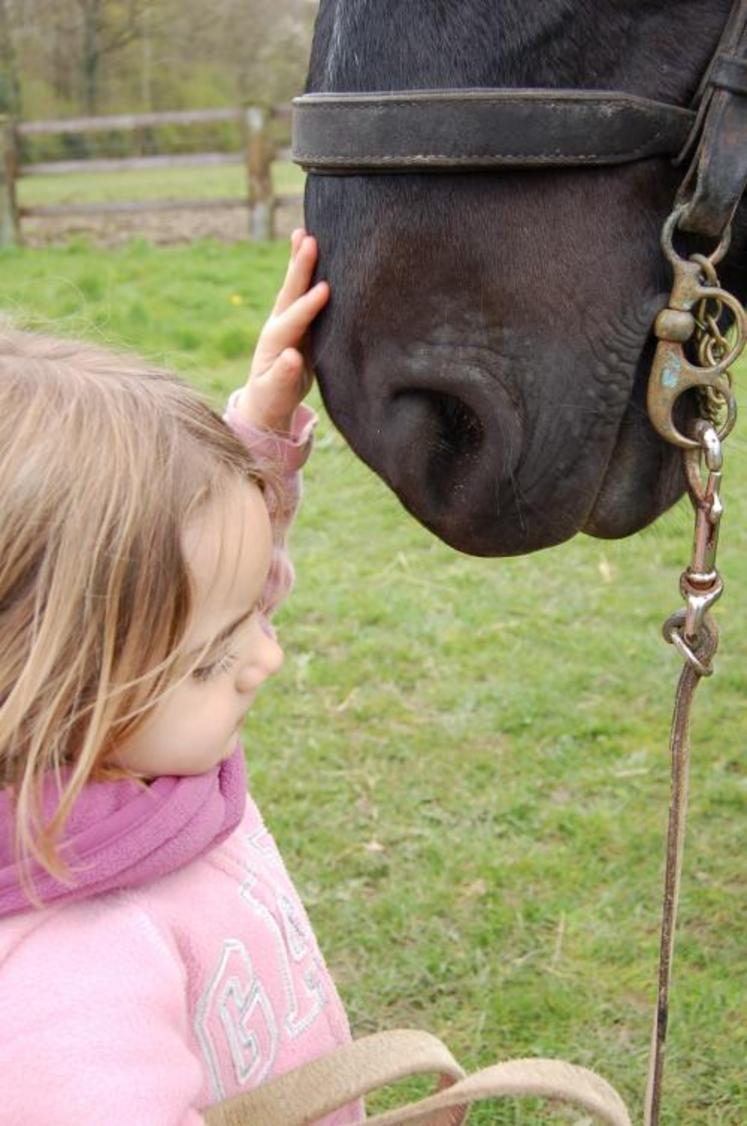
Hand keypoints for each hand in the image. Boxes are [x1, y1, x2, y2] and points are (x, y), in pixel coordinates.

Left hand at [236, 229, 329, 432]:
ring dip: (300, 260)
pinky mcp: (298, 322)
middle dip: (300, 267)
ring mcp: (288, 320)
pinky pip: (304, 292)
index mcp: (276, 342)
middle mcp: (279, 325)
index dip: (307, 306)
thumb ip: (283, 376)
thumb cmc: (273, 398)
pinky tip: (315, 252)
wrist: (268, 399)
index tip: (324, 289)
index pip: (293, 320)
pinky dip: (309, 272)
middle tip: (309, 239)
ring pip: (294, 286)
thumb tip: (292, 357)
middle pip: (290, 291)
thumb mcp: (277, 392)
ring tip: (304, 232)